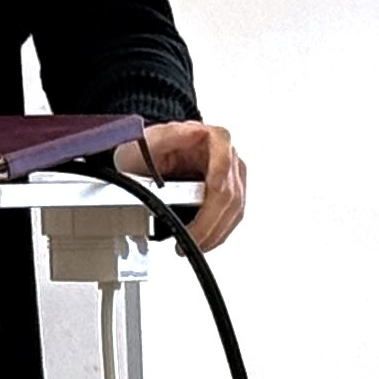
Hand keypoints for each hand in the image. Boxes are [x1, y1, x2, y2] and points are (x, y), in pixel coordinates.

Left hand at [112, 120, 245, 252]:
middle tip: (192, 239)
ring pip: (235, 209)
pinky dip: (217, 232)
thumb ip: (168, 135)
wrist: (144, 159)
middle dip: (211, 220)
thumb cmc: (146, 148)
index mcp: (213, 138)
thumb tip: (193, 132)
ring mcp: (231, 177)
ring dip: (216, 232)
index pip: (225, 159)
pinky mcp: (229, 194)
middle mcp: (228, 156)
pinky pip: (230, 217)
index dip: (221, 177)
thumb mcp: (148, 140)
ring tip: (194, 246)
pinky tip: (204, 241)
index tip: (213, 191)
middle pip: (230, 192)